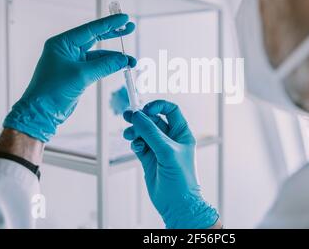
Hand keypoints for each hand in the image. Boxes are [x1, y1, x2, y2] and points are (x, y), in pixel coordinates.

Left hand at [4, 14, 135, 141]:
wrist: (41, 112)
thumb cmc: (52, 90)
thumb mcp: (81, 75)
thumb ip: (104, 65)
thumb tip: (123, 59)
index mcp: (62, 43)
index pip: (90, 30)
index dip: (109, 24)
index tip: (124, 19)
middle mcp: (67, 50)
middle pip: (95, 38)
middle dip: (113, 34)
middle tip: (130, 28)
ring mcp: (73, 62)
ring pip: (98, 55)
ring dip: (115, 58)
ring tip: (131, 60)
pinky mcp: (77, 74)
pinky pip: (97, 66)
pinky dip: (109, 66)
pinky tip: (121, 66)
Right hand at [123, 100, 218, 228]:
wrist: (177, 204)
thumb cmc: (181, 178)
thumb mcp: (167, 151)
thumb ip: (151, 132)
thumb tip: (137, 115)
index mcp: (182, 133)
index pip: (171, 110)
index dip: (158, 106)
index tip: (145, 109)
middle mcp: (170, 139)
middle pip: (153, 120)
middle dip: (140, 118)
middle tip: (126, 115)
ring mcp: (159, 148)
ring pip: (143, 132)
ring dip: (135, 131)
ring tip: (128, 135)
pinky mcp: (149, 159)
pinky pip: (139, 144)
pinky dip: (135, 143)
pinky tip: (136, 147)